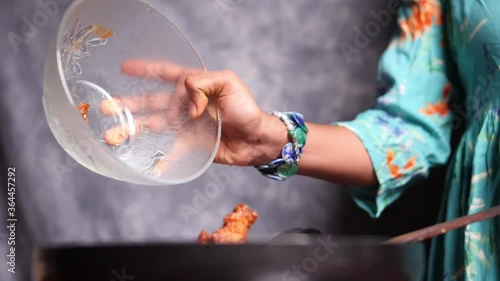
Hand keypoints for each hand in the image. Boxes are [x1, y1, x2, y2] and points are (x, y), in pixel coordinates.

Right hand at [101, 60, 286, 168]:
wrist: (257, 138)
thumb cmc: (246, 108)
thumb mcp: (228, 83)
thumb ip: (203, 84)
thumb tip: (186, 104)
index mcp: (194, 85)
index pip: (165, 73)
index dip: (145, 69)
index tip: (123, 68)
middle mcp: (186, 104)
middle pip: (150, 102)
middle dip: (127, 105)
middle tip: (105, 108)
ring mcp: (186, 124)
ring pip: (154, 125)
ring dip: (133, 131)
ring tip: (113, 137)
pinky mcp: (192, 143)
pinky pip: (172, 151)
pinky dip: (162, 159)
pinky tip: (151, 166)